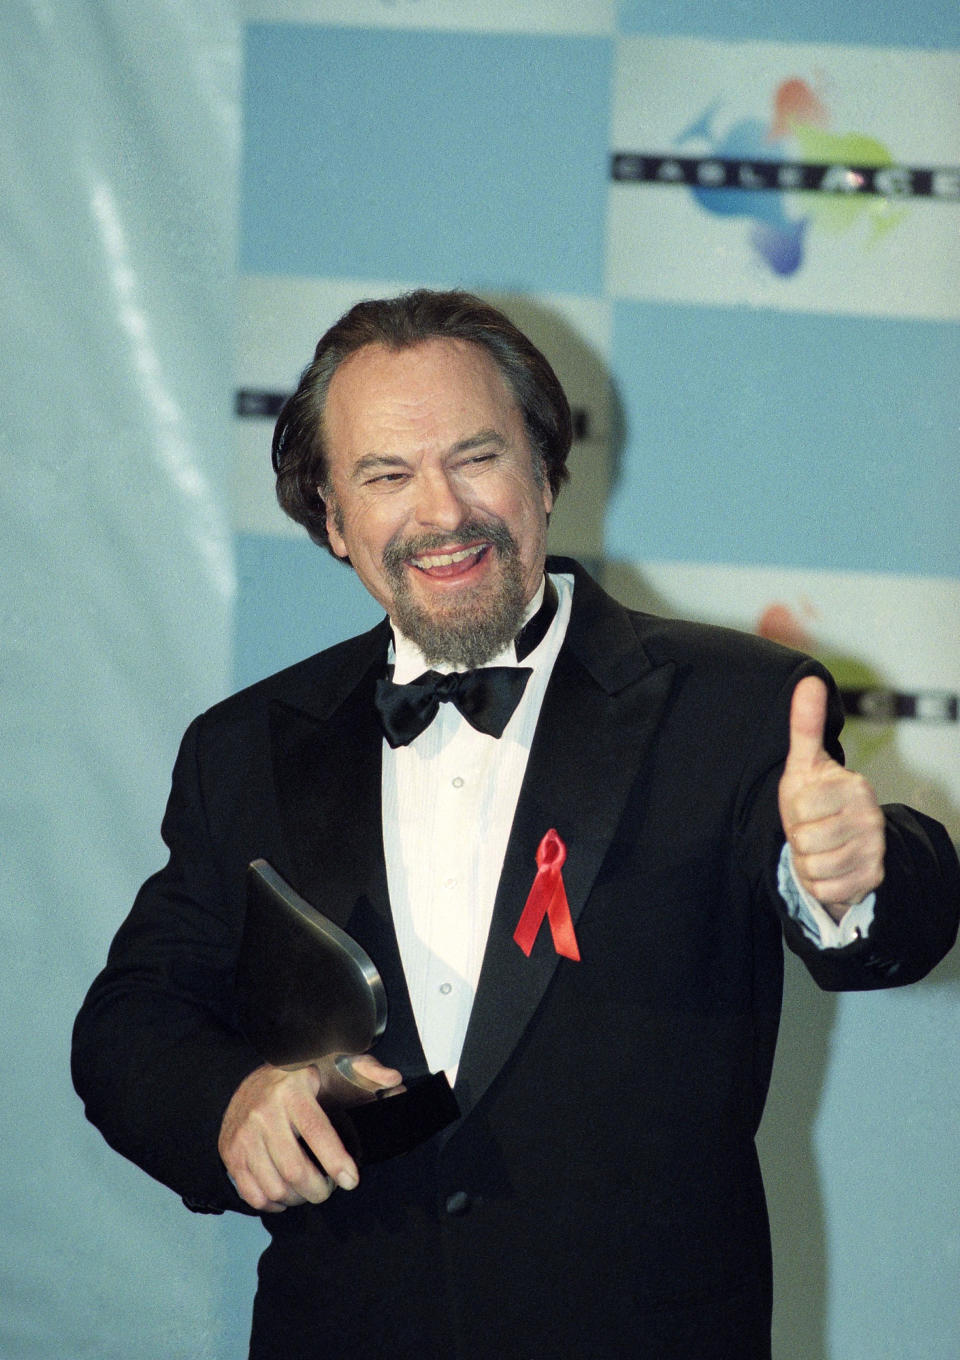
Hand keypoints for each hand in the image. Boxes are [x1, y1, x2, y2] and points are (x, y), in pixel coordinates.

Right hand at [218, 1054, 401, 1212]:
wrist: (252, 1080)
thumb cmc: (301, 1077)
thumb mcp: (335, 1064)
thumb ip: (366, 1070)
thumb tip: (394, 1080)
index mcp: (292, 1090)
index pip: (317, 1133)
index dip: (337, 1162)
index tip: (351, 1179)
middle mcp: (264, 1113)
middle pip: (295, 1170)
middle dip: (319, 1190)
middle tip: (328, 1187)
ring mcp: (243, 1135)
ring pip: (275, 1187)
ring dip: (298, 1198)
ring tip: (308, 1189)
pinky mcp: (230, 1153)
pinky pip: (253, 1194)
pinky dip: (273, 1203)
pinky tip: (286, 1193)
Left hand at [778, 675, 884, 921]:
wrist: (836, 843)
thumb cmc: (814, 799)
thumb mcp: (804, 763)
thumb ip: (804, 724)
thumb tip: (808, 680)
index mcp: (854, 786)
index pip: (800, 808)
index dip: (794, 812)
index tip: (807, 807)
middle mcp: (871, 816)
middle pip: (806, 840)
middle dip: (799, 839)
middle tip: (811, 831)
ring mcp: (875, 849)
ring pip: (814, 867)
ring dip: (807, 863)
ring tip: (818, 848)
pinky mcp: (872, 878)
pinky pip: (826, 890)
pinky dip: (818, 884)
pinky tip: (828, 868)